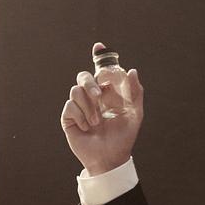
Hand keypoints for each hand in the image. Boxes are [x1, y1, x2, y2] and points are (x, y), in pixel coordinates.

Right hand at [60, 51, 143, 174]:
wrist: (110, 158)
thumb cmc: (123, 137)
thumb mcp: (134, 114)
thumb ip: (135, 92)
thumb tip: (132, 70)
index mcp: (108, 93)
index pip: (101, 71)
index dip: (100, 57)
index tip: (99, 46)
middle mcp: (92, 97)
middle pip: (84, 76)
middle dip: (91, 83)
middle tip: (100, 95)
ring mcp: (79, 107)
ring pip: (76, 90)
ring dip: (89, 106)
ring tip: (97, 122)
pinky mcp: (69, 118)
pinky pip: (70, 106)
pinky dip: (81, 116)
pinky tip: (88, 128)